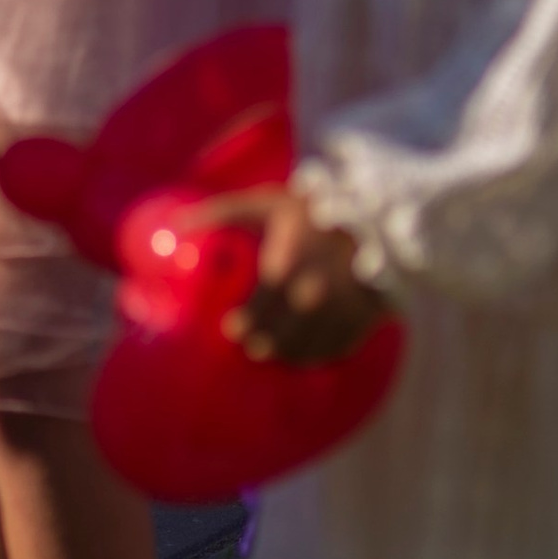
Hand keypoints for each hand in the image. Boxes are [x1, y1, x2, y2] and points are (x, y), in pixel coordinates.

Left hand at [209, 181, 384, 364]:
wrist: (379, 219)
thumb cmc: (314, 210)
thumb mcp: (269, 203)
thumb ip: (224, 212)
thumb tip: (178, 224)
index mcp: (285, 269)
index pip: (255, 314)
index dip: (242, 325)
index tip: (232, 328)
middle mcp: (311, 298)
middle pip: (277, 341)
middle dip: (261, 345)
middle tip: (252, 344)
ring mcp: (336, 315)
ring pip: (303, 353)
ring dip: (286, 354)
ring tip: (275, 349)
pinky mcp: (358, 323)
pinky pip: (331, 352)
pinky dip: (316, 355)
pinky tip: (305, 351)